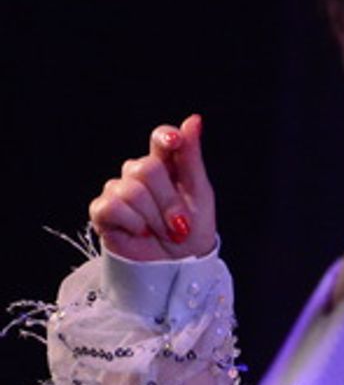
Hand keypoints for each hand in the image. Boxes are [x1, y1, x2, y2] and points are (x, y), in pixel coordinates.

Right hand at [89, 114, 215, 260]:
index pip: (160, 139)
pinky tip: (140, 231)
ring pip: (131, 190)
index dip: (165, 137)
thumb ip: (192, 157)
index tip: (174, 141)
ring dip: (154, 218)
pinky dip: (134, 224)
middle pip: (146, 168)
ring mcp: (119, 190)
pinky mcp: (103, 210)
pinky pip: (114, 206)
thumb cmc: (192, 228)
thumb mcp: (200, 193)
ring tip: (160, 231)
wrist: (179, 264)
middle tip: (178, 223)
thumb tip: (193, 120)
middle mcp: (139, 173)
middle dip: (168, 202)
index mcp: (166, 164)